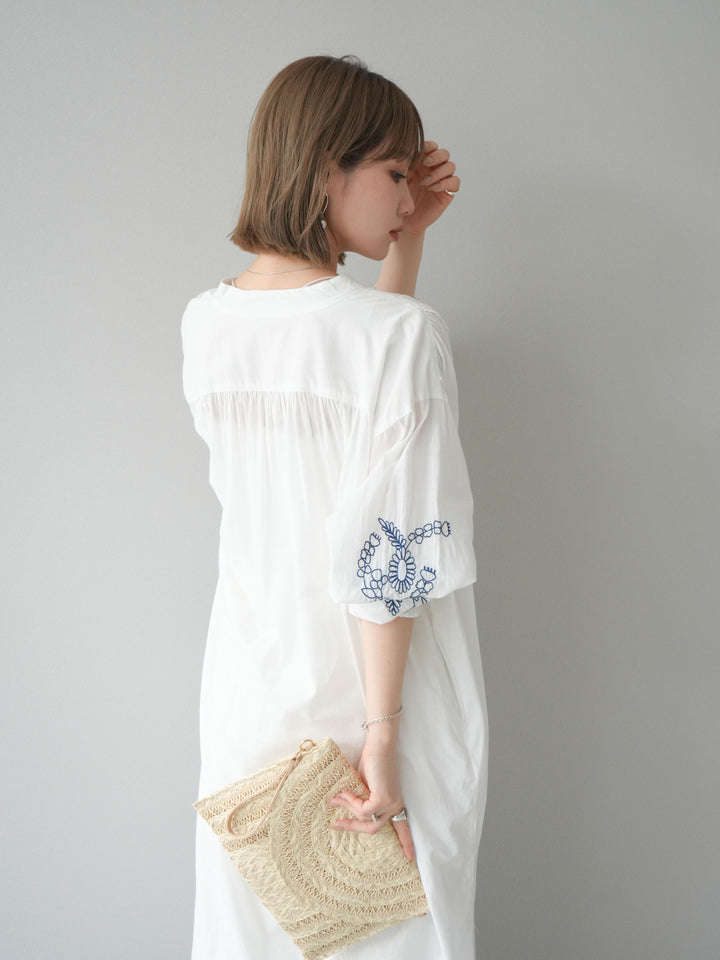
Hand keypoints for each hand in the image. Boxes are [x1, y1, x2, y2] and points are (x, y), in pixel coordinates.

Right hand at [329, 743, 415, 860]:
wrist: (378, 745)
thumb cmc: (371, 762)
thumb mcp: (364, 787)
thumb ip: (359, 801)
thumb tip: (339, 810)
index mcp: (394, 803)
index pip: (402, 827)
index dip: (405, 842)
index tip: (411, 859)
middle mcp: (395, 806)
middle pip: (373, 828)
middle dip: (352, 827)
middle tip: (335, 825)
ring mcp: (390, 803)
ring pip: (365, 819)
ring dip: (347, 808)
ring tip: (336, 798)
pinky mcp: (383, 798)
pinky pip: (362, 810)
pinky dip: (350, 802)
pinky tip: (345, 792)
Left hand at [402, 140, 460, 236]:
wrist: (406, 219)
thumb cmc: (401, 198)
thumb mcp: (400, 178)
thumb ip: (405, 164)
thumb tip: (406, 150)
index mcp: (424, 162)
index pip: (432, 147)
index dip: (429, 146)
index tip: (420, 152)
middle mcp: (435, 169)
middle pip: (444, 153)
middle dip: (436, 156)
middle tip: (425, 163)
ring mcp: (443, 180)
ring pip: (451, 166)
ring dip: (438, 172)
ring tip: (425, 182)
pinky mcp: (448, 192)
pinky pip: (455, 182)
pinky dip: (445, 183)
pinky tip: (432, 189)